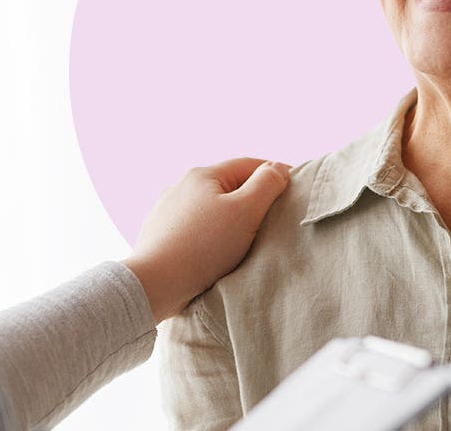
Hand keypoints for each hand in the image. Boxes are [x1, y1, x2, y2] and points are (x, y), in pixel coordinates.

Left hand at [122, 158, 289, 321]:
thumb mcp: (245, 211)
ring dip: (232, 218)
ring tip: (247, 239)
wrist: (154, 284)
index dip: (276, 174)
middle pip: (230, 186)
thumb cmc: (203, 247)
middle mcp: (182, 186)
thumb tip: (278, 169)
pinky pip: (197, 228)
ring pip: (213, 208)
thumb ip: (267, 184)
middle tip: (274, 219)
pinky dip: (212, 234)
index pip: (250, 165)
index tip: (295, 190)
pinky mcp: (162, 234)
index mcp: (204, 174)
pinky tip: (218, 251)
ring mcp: (168, 210)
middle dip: (254, 198)